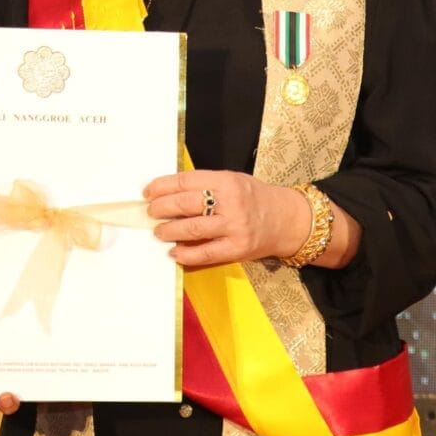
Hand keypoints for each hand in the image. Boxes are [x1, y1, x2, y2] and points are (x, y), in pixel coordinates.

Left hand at [144, 170, 310, 267]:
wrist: (286, 219)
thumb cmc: (254, 198)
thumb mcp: (233, 180)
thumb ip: (206, 185)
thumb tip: (169, 192)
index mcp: (227, 181)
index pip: (186, 181)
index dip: (163, 186)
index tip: (149, 191)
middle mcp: (231, 202)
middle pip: (186, 204)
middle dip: (162, 208)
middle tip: (151, 212)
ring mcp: (234, 227)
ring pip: (193, 229)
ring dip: (170, 230)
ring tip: (158, 231)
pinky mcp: (237, 248)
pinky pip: (206, 253)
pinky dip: (186, 254)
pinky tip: (174, 252)